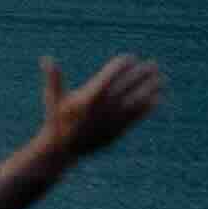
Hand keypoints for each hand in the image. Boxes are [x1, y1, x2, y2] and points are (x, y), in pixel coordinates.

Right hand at [39, 56, 166, 160]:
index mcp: (90, 96)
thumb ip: (53, 78)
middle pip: (128, 85)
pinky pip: (137, 117)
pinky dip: (149, 107)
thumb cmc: (57, 120)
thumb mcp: (53, 99)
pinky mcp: (118, 131)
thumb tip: (46, 58)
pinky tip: (158, 98)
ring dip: (151, 89)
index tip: (131, 58)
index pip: (112, 74)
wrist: (62, 150)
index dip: (123, 64)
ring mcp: (112, 119)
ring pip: (137, 100)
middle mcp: (104, 107)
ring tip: (161, 79)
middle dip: (142, 73)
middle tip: (153, 65)